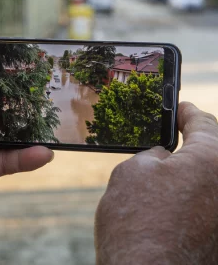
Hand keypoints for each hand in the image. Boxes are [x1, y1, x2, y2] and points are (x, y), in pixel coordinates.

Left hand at [0, 12, 53, 206]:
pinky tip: (46, 153)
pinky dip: (27, 159)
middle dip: (32, 100)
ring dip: (37, 132)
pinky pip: (7, 162)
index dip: (15, 70)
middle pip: (8, 105)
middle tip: (57, 94)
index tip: (38, 66)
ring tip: (59, 125)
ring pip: (14, 135)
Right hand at [95, 102, 217, 264]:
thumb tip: (164, 159)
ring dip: (184, 171)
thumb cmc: (135, 222)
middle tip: (169, 137)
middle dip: (189, 142)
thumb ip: (152, 156)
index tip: (180, 108)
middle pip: (209, 151)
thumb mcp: (133, 170)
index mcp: (212, 160)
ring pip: (203, 178)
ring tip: (160, 173)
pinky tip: (164, 199)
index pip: (203, 123)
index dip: (188, 112)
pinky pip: (202, 200)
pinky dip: (185, 193)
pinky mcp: (214, 235)